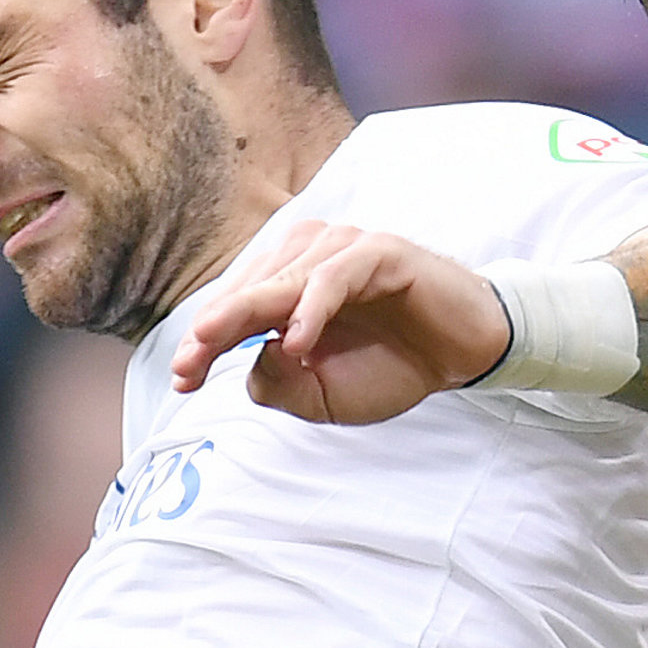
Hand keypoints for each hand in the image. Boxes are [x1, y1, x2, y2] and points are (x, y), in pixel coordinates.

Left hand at [166, 223, 511, 421]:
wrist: (464, 354)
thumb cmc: (394, 368)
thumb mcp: (325, 397)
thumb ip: (282, 385)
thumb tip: (255, 364)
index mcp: (289, 288)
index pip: (235, 310)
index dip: (204, 342)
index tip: (183, 379)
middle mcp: (309, 260)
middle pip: (247, 290)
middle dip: (212, 327)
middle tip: (188, 361)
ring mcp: (343, 250)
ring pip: (283, 277)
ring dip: (248, 312)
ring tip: (216, 344)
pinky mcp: (379, 252)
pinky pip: (335, 276)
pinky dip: (312, 307)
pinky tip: (295, 342)